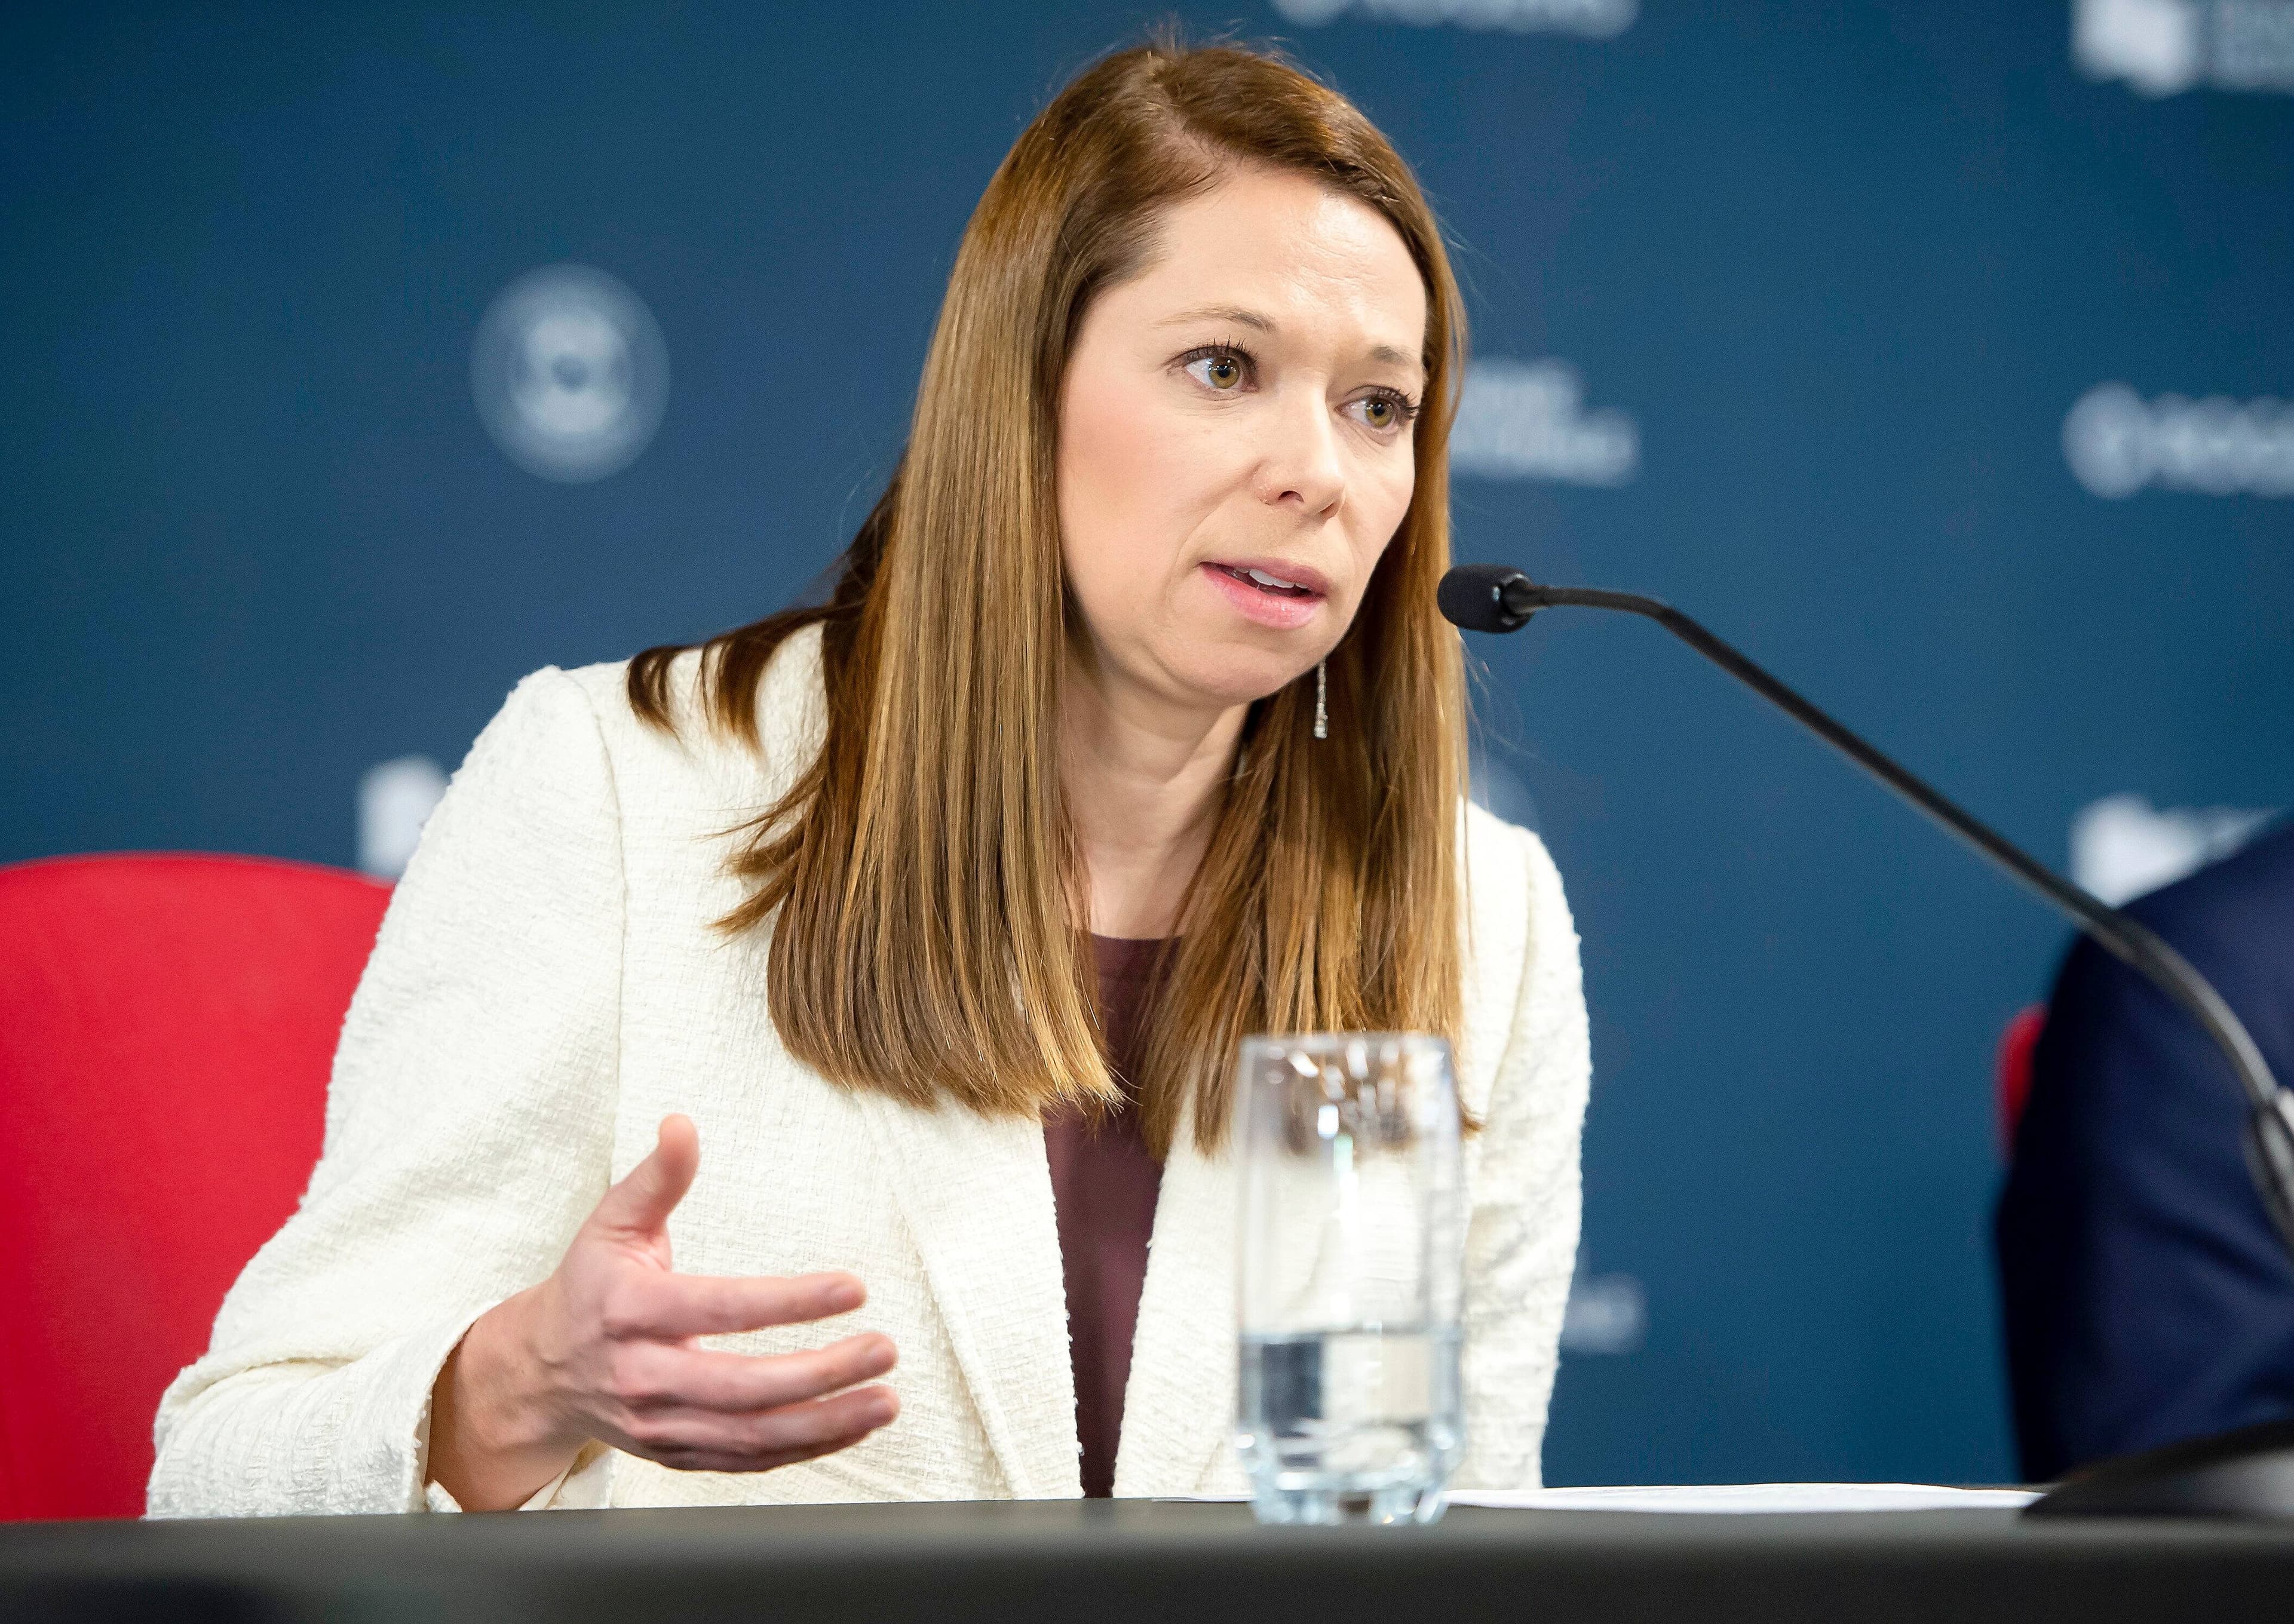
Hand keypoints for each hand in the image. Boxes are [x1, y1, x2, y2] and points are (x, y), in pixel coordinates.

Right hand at [428, 1114, 898, 1509]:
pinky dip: (802, 1449)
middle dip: (822, 1372)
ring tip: (884, 1399)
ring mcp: (660, 1425)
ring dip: (825, 1424)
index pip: (721, 1308)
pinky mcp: (676, 1454)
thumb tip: (682, 1125)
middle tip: (883, 1347)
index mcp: (629, 1311)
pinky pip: (746, 1461)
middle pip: (743, 1387)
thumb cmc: (589, 1288)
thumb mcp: (610, 1224)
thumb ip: (655, 1178)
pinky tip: (848, 1426)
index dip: (790, 1302)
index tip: (853, 1289)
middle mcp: (643, 1376)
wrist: (542, 1372)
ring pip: (751, 1436)